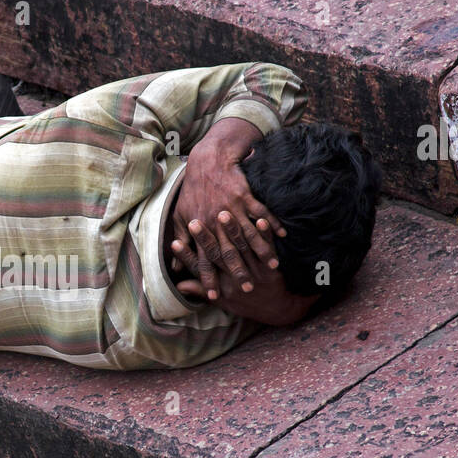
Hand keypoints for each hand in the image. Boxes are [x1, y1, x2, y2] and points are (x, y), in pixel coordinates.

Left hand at [170, 118, 284, 297]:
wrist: (207, 162)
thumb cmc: (193, 191)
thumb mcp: (181, 215)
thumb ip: (182, 240)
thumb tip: (175, 263)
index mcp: (200, 229)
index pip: (204, 260)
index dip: (209, 279)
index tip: (215, 296)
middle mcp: (216, 222)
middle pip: (229, 253)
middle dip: (239, 272)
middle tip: (248, 289)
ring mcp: (232, 209)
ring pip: (249, 236)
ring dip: (262, 252)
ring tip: (272, 268)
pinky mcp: (245, 196)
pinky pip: (261, 212)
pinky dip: (273, 223)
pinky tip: (283, 235)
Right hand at [174, 212, 316, 325]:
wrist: (276, 310)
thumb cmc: (245, 304)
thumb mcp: (221, 301)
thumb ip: (200, 290)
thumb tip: (178, 286)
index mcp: (221, 285)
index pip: (200, 268)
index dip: (187, 256)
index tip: (174, 243)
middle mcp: (235, 278)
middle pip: (217, 254)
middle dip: (204, 238)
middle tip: (193, 223)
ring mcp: (254, 271)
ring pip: (241, 247)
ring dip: (232, 230)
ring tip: (223, 214)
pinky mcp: (271, 267)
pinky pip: (267, 246)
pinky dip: (265, 233)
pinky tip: (260, 221)